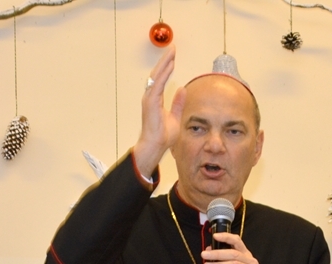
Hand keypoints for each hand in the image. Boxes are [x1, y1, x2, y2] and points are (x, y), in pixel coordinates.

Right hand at [133, 45, 185, 177]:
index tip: (172, 57)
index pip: (160, 79)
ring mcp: (149, 99)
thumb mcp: (175, 116)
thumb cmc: (162, 135)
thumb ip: (177, 103)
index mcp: (155, 100)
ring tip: (172, 52)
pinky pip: (158, 84)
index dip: (166, 67)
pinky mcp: (151, 102)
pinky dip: (164, 74)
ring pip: (156, 76)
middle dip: (165, 60)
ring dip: (165, 63)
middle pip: (157, 74)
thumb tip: (182, 89)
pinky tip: (170, 65)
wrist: (155, 145)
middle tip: (173, 48)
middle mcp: (150, 97)